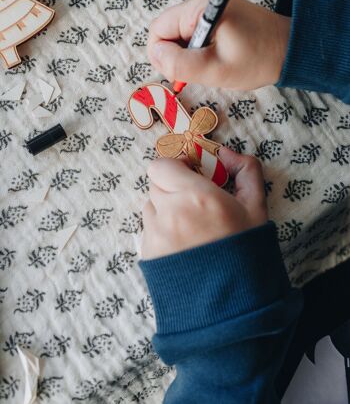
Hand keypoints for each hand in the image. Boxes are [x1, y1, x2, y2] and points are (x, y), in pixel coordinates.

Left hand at [142, 147, 267, 259]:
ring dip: (165, 209)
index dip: (175, 166)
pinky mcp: (147, 254)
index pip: (161, 165)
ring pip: (150, 207)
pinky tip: (183, 247)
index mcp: (197, 195)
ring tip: (190, 228)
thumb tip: (226, 153)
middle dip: (172, 186)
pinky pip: (148, 230)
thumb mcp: (256, 209)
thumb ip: (246, 171)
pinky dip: (162, 232)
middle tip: (193, 201)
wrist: (233, 304)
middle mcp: (171, 211)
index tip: (190, 174)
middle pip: (155, 184)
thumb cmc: (248, 253)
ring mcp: (155, 234)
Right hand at [147, 0, 290, 90]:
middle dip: (178, 53)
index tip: (184, 72)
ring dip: (188, 50)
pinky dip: (197, 43)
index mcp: (200, 6)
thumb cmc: (256, 60)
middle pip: (166, 29)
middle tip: (201, 69)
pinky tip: (217, 50)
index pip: (158, 30)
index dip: (164, 56)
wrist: (288, 47)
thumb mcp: (215, 70)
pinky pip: (189, 27)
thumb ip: (180, 64)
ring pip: (177, 30)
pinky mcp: (212, 4)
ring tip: (213, 59)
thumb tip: (155, 54)